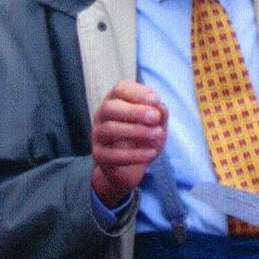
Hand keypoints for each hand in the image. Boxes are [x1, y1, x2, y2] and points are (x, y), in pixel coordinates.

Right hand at [91, 80, 166, 207]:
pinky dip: (135, 154)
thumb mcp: (156, 125)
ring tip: (158, 134)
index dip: (138, 93)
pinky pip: (113, 155)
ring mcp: (98, 136)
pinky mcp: (99, 156)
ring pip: (110, 129)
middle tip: (155, 117)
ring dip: (137, 131)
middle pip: (110, 108)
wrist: (129, 168)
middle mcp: (102, 115)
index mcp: (115, 101)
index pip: (120, 89)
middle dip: (135, 111)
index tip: (156, 100)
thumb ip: (160, 115)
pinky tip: (152, 153)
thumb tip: (161, 107)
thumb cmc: (143, 139)